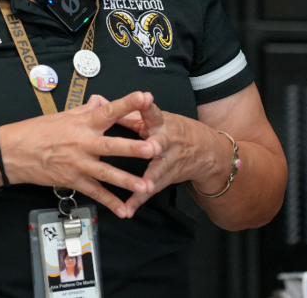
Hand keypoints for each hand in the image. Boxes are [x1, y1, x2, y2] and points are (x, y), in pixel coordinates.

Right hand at [0, 91, 154, 217]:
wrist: (12, 152)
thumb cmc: (36, 131)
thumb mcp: (61, 115)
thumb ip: (85, 110)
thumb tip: (102, 101)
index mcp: (82, 124)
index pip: (108, 111)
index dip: (127, 104)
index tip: (145, 97)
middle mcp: (82, 143)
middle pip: (111, 146)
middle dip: (133, 148)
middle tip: (154, 149)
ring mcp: (78, 164)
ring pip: (106, 173)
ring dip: (127, 180)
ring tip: (147, 186)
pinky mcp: (72, 181)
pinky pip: (94, 193)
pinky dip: (110, 202)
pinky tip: (125, 209)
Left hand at [121, 93, 230, 215]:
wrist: (205, 152)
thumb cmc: (174, 130)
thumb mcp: (155, 119)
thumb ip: (129, 113)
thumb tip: (101, 101)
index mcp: (160, 123)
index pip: (154, 111)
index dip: (148, 105)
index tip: (145, 97)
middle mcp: (166, 141)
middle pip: (161, 142)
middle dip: (155, 145)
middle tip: (150, 147)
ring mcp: (169, 161)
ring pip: (158, 170)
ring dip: (151, 177)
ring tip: (142, 186)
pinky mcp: (167, 178)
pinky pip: (151, 190)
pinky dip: (139, 200)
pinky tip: (128, 209)